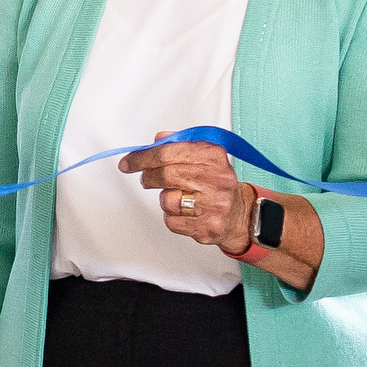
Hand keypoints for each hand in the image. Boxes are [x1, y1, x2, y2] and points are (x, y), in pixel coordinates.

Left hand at [122, 135, 253, 250]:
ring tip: (176, 196)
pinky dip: (172, 217)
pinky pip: (172, 221)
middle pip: (165, 175)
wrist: (238, 214)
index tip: (128, 162)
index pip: (168, 152)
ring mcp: (214, 204)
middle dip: (148, 177)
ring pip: (167, 200)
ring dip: (164, 198)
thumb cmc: (215, 182)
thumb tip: (158, 140)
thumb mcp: (203, 155)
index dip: (142, 157)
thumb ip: (180, 145)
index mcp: (213, 156)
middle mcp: (217, 178)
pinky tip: (185, 212)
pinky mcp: (208, 226)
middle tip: (146, 178)